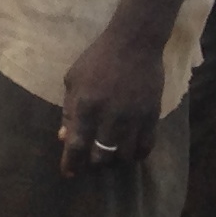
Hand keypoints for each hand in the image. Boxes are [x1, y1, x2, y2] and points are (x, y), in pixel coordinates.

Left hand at [58, 25, 164, 174]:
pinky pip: (146, 146)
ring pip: (125, 156)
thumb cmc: (97, 59)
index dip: (71, 164)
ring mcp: (133, 117)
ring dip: (116, 161)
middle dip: (94, 165)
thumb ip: (68, 110)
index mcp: (85, 106)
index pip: (76, 145)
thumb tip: (63, 137)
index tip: (69, 174)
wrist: (134, 42)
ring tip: (111, 158)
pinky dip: (137, 155)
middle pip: (102, 156)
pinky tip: (131, 153)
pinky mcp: (152, 115)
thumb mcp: (73, 80)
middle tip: (91, 163)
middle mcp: (109, 116)